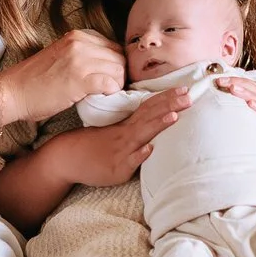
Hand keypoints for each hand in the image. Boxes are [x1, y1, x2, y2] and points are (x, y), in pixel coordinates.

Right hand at [0, 30, 124, 128]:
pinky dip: (111, 93)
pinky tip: (100, 99)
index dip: (115, 65)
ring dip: (116, 86)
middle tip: (110, 91)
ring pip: (119, 70)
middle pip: (120, 58)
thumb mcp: (63, 57)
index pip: (114, 47)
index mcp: (78, 36)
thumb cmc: (34, 81)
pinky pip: (110, 84)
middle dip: (119, 76)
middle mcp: (80, 43)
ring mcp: (80, 59)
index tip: (109, 79)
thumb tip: (109, 69)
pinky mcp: (79, 79)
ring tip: (104, 96)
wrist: (11, 93)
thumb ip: (85, 56)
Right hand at [45, 92, 186, 187]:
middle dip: (170, 105)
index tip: (184, 87)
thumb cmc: (91, 145)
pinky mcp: (116, 169)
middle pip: (150, 116)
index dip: (166, 97)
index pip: (149, 107)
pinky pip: (129, 161)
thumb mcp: (113, 131)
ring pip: (142, 135)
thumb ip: (133, 127)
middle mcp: (126, 135)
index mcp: (126, 126)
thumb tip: (153, 120)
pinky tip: (149, 148)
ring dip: (158, 125)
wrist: (66, 158)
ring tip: (174, 115)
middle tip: (189, 95)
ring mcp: (122, 151)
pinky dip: (139, 155)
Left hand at [216, 74, 255, 147]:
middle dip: (240, 84)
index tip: (220, 80)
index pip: (253, 90)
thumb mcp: (244, 133)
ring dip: (247, 93)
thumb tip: (216, 108)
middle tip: (222, 81)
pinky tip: (251, 104)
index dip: (238, 82)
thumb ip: (237, 120)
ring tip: (233, 88)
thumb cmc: (254, 155)